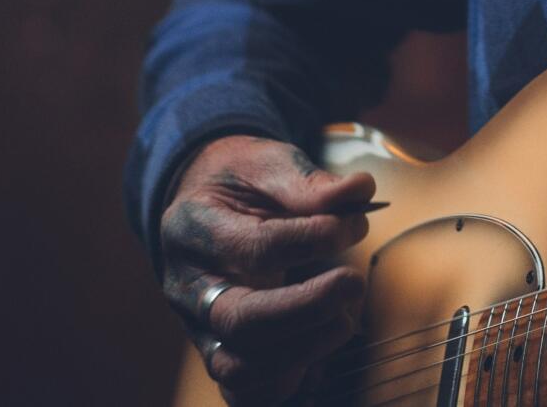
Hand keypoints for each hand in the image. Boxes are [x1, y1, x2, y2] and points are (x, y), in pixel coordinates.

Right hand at [158, 135, 373, 405]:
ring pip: (238, 367)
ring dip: (301, 350)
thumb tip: (358, 192)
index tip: (352, 223)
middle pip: (240, 320)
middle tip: (353, 283)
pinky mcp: (220, 352)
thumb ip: (308, 182)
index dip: (312, 240)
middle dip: (307, 307)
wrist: (207, 201)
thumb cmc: (243, 184)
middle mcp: (188, 286)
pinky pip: (243, 391)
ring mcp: (200, 327)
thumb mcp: (267, 163)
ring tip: (342, 319)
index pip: (255, 248)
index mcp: (192, 228)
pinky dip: (285, 381)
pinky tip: (319, 348)